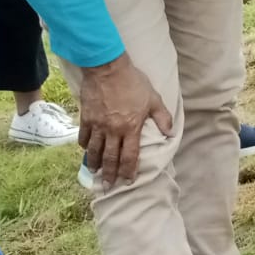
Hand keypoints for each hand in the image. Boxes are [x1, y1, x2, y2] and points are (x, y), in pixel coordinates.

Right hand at [78, 52, 172, 184]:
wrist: (107, 69)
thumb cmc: (133, 82)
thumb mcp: (154, 99)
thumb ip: (162, 117)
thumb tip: (170, 133)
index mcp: (131, 128)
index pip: (130, 156)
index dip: (129, 170)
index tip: (128, 181)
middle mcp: (113, 130)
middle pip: (111, 157)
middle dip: (109, 174)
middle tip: (108, 185)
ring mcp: (97, 125)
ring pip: (95, 150)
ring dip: (94, 163)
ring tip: (94, 172)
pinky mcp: (86, 118)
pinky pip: (84, 137)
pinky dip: (85, 146)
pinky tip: (86, 150)